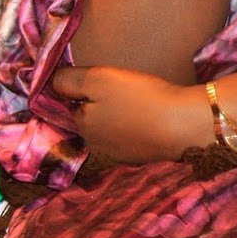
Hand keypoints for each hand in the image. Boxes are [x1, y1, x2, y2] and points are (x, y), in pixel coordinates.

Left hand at [52, 66, 212, 163]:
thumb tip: (52, 82)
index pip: (73, 105)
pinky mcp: (143, 157)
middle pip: (92, 120)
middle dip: (102, 106)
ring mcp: (120, 155)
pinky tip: (153, 119)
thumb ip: (71, 79)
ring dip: (120, 119)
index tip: (105, 81)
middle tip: (125, 89)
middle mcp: (95, 145)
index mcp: (83, 125)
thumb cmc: (140, 99)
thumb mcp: (100, 79)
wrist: (184, 126)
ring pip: (112, 131)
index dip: (85, 91)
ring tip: (141, 103)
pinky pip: (133, 139)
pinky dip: (139, 129)